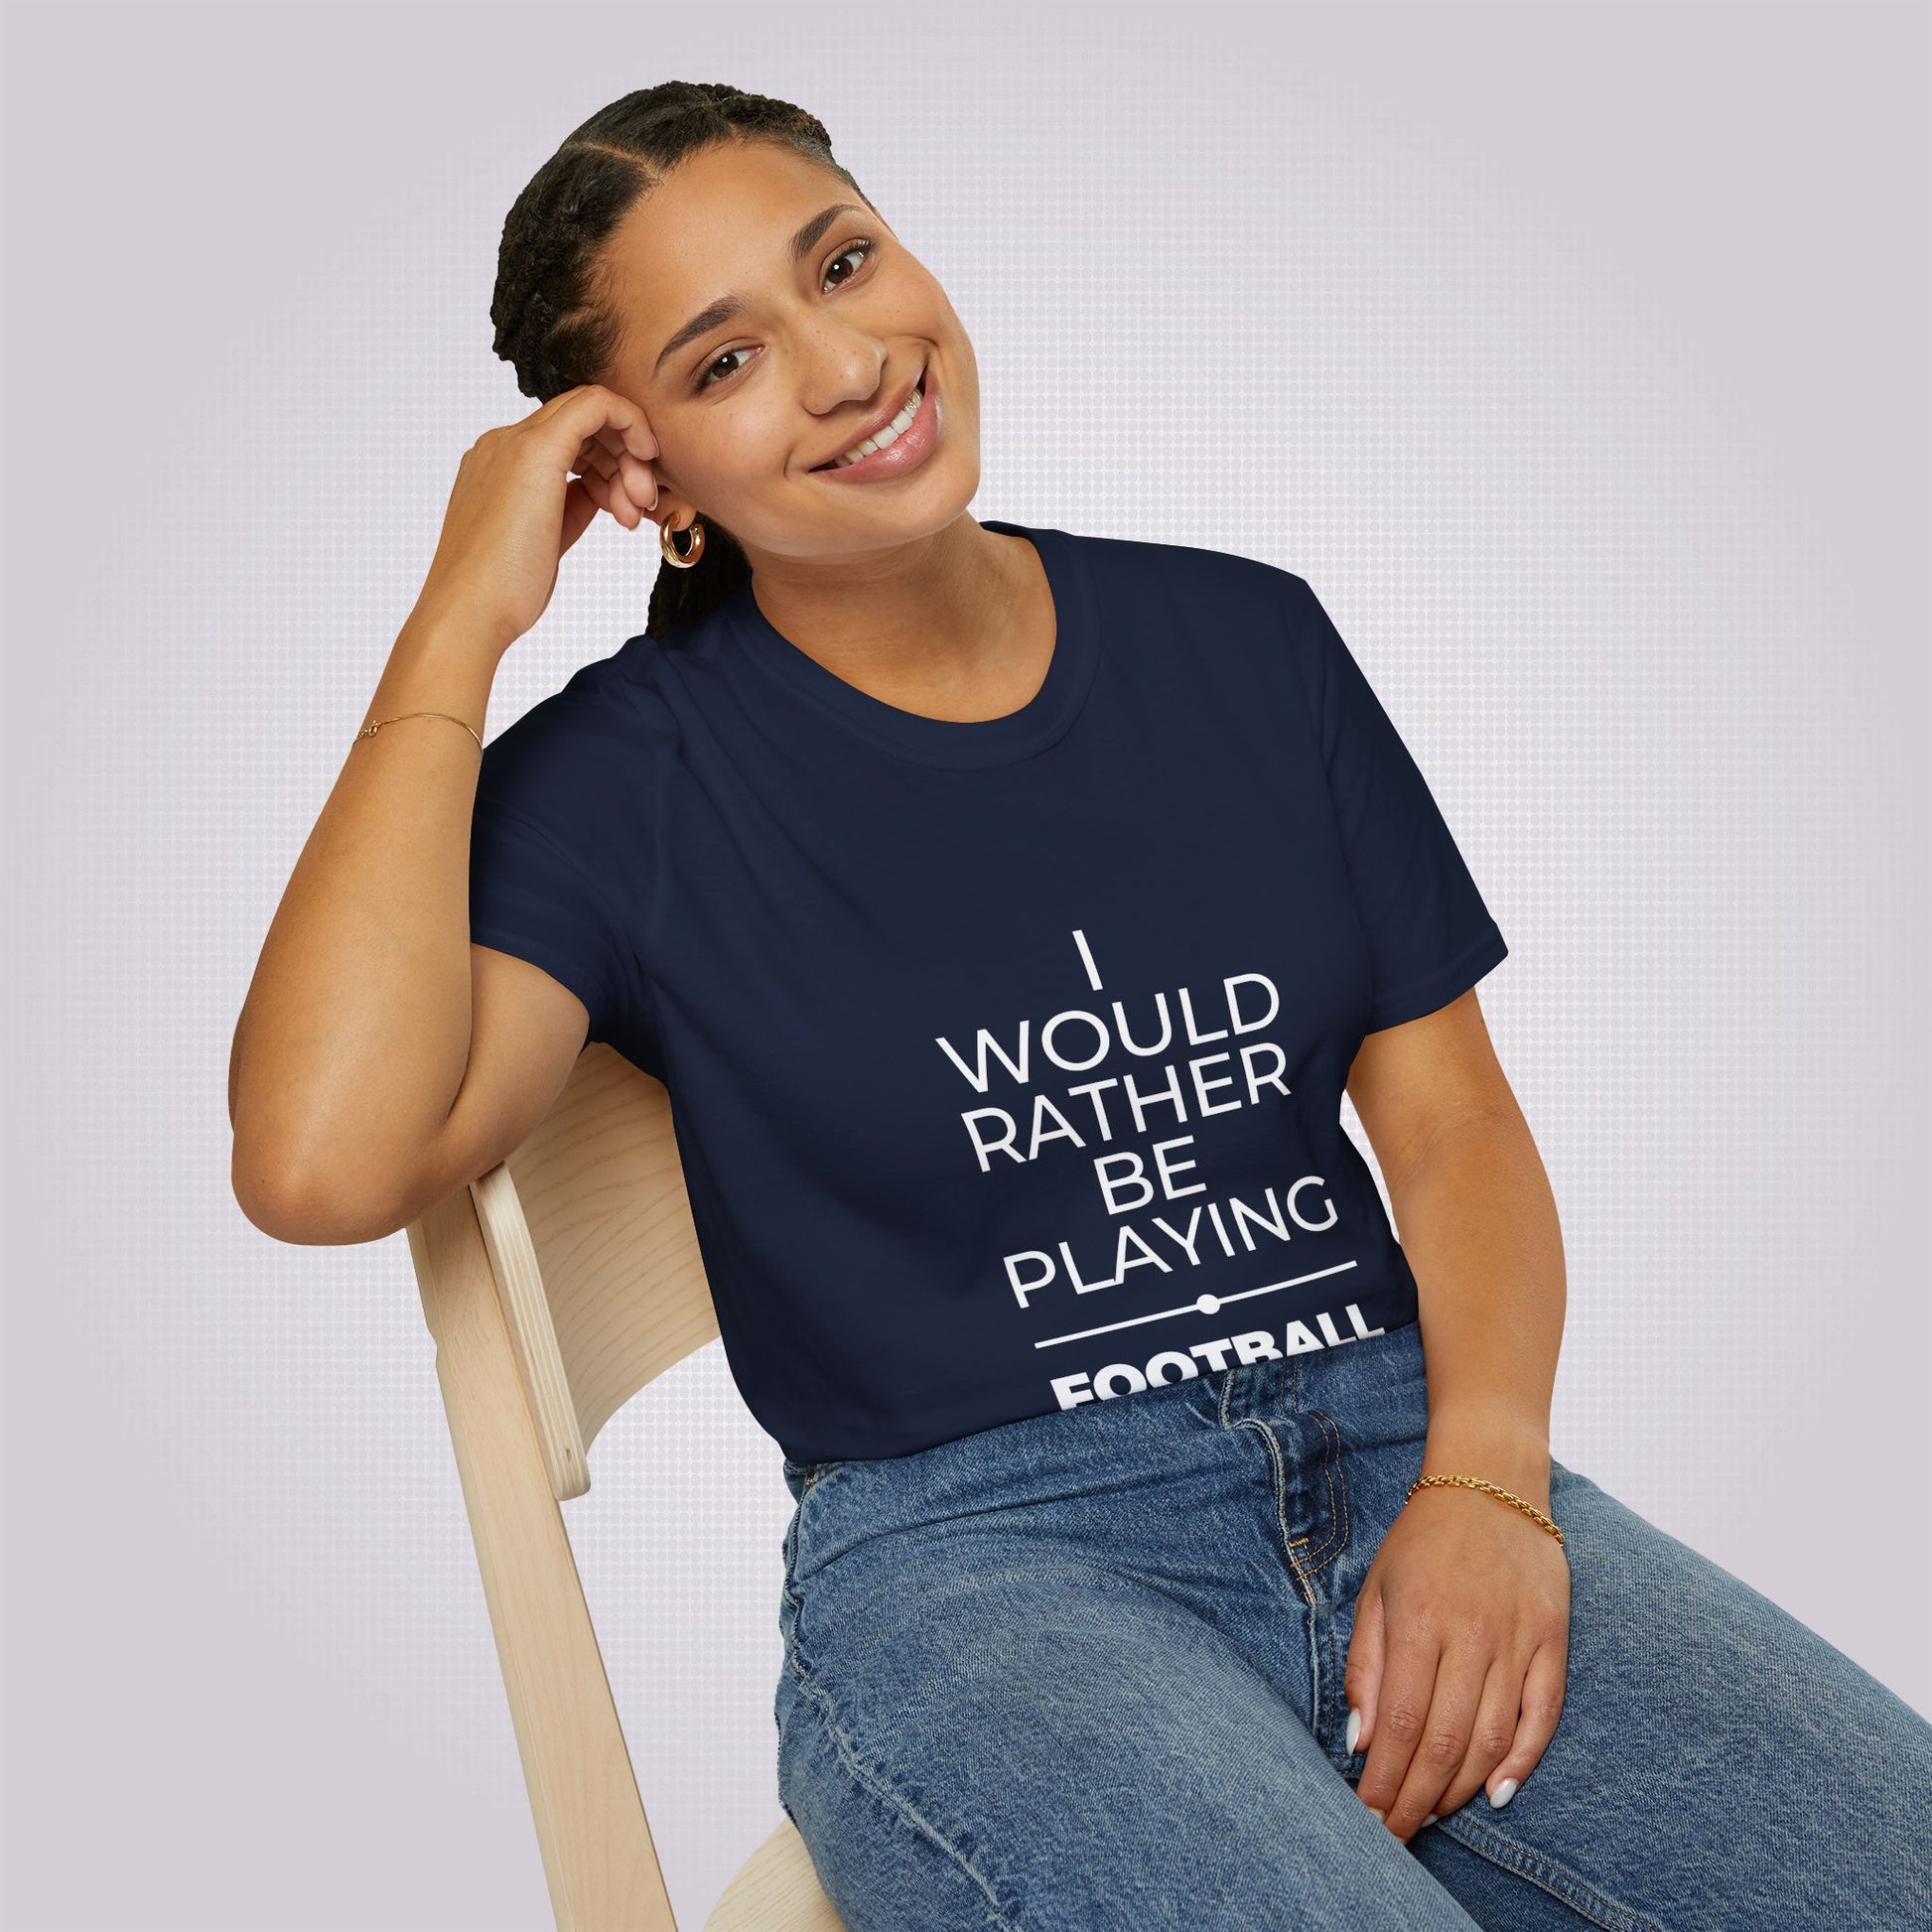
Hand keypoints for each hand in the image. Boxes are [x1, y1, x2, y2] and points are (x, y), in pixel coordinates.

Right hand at [411, 384, 659, 659]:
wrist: (470, 611)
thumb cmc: (502, 591)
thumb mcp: (547, 538)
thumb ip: (570, 505)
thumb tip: (601, 491)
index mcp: (499, 465)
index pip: (566, 439)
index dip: (607, 464)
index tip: (628, 503)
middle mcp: (502, 444)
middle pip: (581, 424)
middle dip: (623, 459)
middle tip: (640, 506)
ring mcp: (514, 442)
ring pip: (591, 413)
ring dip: (629, 458)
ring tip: (634, 512)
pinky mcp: (536, 450)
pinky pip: (596, 404)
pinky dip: (631, 424)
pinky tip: (645, 458)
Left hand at [1344, 1472, 1570, 1839]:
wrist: (1490, 1482)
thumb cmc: (1423, 1540)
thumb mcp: (1376, 1590)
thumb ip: (1366, 1665)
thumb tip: (1361, 1740)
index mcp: (1419, 1620)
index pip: (1401, 1723)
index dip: (1385, 1780)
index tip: (1369, 1817)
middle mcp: (1471, 1634)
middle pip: (1445, 1741)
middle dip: (1417, 1799)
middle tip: (1397, 1835)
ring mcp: (1518, 1638)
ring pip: (1492, 1738)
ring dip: (1461, 1788)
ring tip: (1433, 1814)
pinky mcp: (1553, 1639)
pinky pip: (1543, 1714)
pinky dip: (1523, 1760)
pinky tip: (1497, 1792)